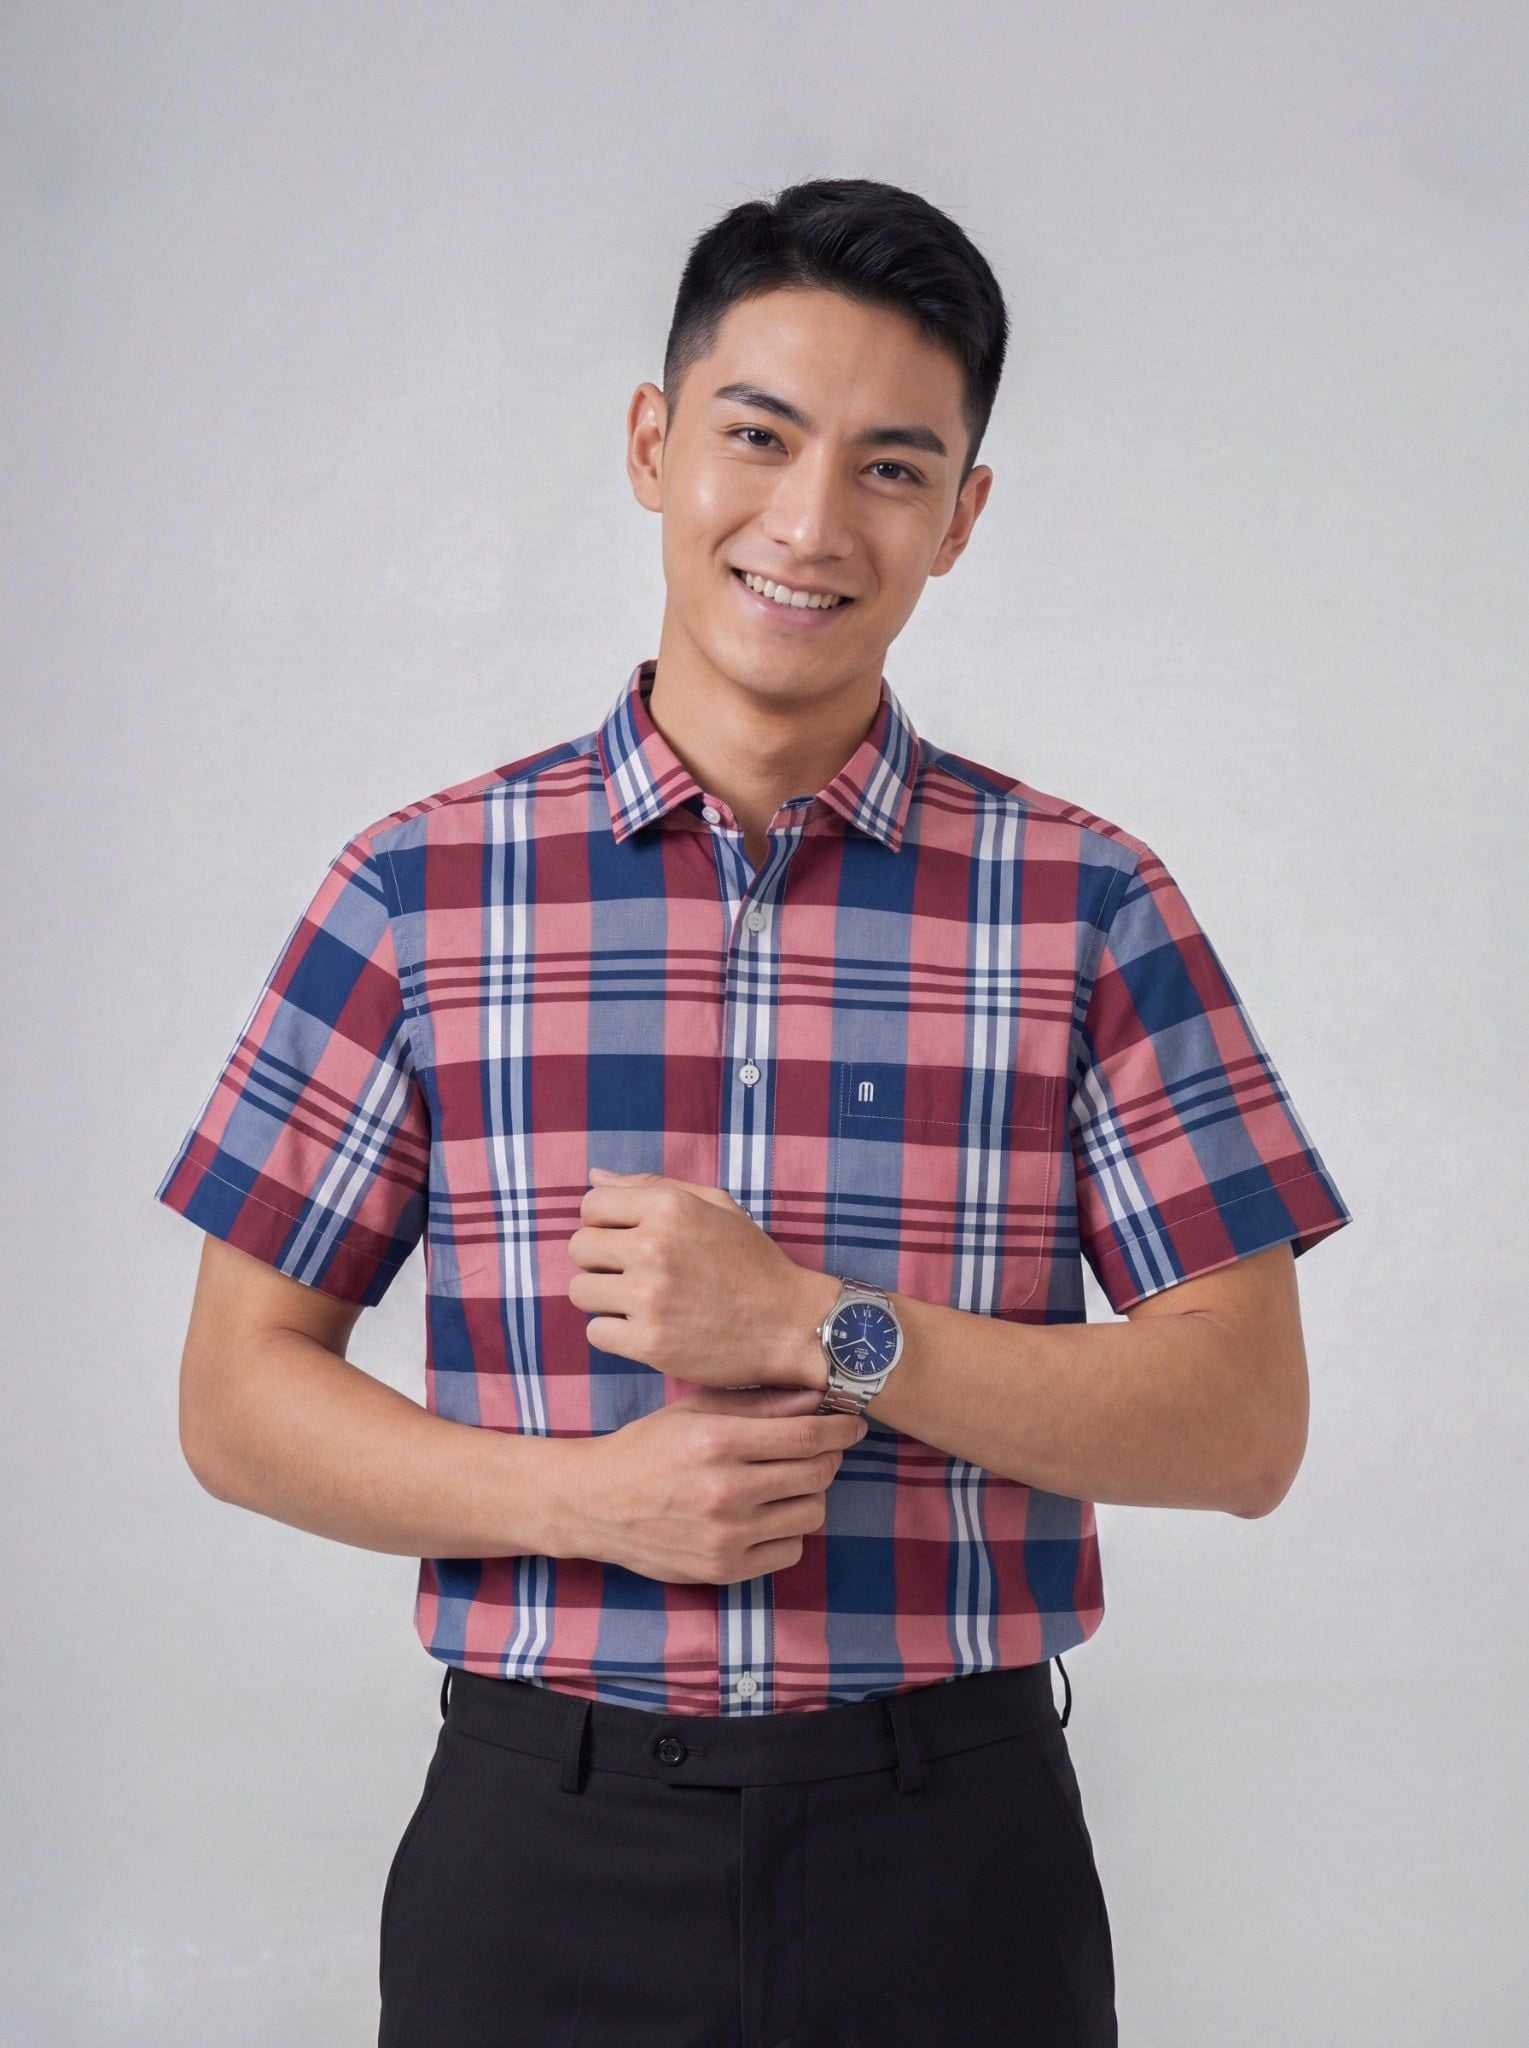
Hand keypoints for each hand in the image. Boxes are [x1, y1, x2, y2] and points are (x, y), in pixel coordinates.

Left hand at [568, 1167, 832, 1389]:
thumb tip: (595, 1175)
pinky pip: (596, 1333)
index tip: (627, 1241)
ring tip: (640, 1302)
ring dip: (604, 1298)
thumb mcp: (714, 1206)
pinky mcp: (649, 1343)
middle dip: (600, 1260)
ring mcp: (649, 1297)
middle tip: (634, 1274)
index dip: (604, 1223)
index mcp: (668, 1207)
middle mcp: (654, 1247)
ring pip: (581, 1291)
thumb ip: (651, 1186)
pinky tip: (647, 1329)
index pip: (591, 1205)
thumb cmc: (751, 1262)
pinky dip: (616, 1334)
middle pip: (578, 1247)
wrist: (790, 1324)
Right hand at [568, 1383, 868, 1584]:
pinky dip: (787, 1531)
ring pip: (811, 1514)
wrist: (595, 1504)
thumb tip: (818, 1398)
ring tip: (785, 1482)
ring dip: (808, 1495)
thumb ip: (759, 1404)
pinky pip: (790, 1550)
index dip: (840, 1429)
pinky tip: (765, 1515)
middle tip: (819, 1450)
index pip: (806, 1437)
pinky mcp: (724, 1570)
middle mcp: (724, 1491)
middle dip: (828, 1458)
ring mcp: (725, 1536)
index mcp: (716, 1442)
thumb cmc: (649, 1447)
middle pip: (816, 1475)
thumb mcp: (696, 1411)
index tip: (852, 1424)